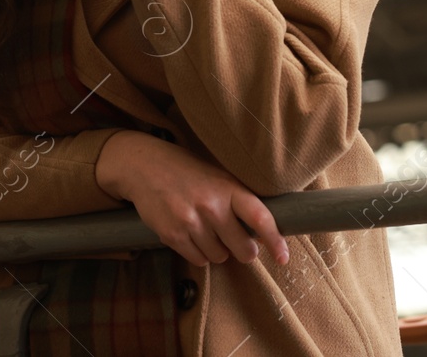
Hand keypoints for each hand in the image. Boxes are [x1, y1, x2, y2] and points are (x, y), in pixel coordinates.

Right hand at [95, 130, 289, 268]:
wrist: (143, 165)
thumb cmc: (186, 172)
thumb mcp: (217, 177)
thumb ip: (237, 202)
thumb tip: (260, 237)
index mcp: (228, 187)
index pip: (260, 217)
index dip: (275, 240)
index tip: (283, 257)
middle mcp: (211, 205)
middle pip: (243, 249)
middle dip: (243, 251)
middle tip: (236, 243)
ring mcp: (191, 221)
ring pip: (220, 257)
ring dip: (217, 250)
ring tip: (204, 229)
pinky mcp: (172, 234)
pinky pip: (198, 260)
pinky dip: (198, 254)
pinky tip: (190, 235)